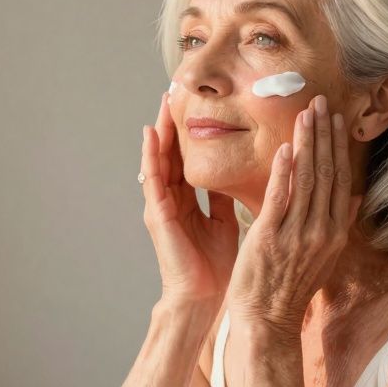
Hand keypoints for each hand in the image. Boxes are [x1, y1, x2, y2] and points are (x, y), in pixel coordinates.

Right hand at [141, 91, 238, 304]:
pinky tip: (151, 133)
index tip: (196, 104)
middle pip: (170, 153)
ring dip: (159, 130)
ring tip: (162, 101)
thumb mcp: (224, 222)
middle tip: (176, 89)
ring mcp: (160, 206)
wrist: (206, 297)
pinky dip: (150, 154)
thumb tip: (237, 174)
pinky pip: (152, 178)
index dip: (190, 132)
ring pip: (158, 159)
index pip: (187, 159)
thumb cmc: (217, 267)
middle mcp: (170, 200)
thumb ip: (223, 198)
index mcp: (187, 201)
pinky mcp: (157, 214)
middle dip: (172, 122)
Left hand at [225, 95, 362, 334]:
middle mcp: (321, 232)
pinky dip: (284, 172)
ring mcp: (297, 235)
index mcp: (334, 233)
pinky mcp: (271, 239)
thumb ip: (337, 224)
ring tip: (306, 114)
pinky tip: (284, 148)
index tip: (335, 119)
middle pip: (327, 173)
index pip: (340, 180)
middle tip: (321, 102)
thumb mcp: (323, 256)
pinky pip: (280, 199)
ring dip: (307, 144)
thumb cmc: (289, 288)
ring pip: (306, 180)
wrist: (267, 321)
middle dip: (324, 135)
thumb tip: (356, 198)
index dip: (338, 147)